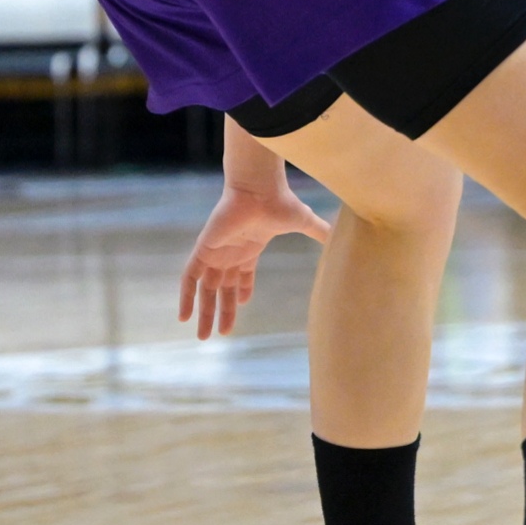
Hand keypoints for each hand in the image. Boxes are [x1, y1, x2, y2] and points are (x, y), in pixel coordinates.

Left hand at [178, 177, 332, 338]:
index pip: (241, 274)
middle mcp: (231, 252)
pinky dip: (186, 296)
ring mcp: (216, 252)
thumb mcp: (304, 222)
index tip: (241, 305)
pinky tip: (184, 316)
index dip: (240, 291)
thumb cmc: (280, 202)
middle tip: (221, 334)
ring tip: (203, 336)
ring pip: (206, 288)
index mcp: (250, 248)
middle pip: (223, 288)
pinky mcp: (204, 250)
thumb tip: (342, 234)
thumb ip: (319, 231)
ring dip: (205, 312)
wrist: (259, 188)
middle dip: (222, 311)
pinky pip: (189, 277)